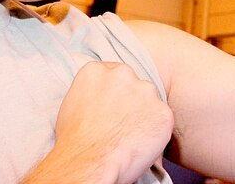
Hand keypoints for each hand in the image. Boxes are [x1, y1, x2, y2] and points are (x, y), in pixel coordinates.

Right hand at [27, 61, 173, 183]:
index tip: (113, 108)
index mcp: (97, 70)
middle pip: (134, 84)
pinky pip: (162, 119)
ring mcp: (146, 91)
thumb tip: (101, 96)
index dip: (115, 93)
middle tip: (122, 124)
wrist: (89, 163)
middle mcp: (123, 74)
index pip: (113, 74)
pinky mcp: (163, 111)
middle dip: (131, 101)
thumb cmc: (75, 141)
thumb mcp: (72, 104)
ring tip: (129, 136)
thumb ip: (92, 91)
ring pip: (150, 101)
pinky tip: (140, 143)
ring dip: (145, 115)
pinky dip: (156, 131)